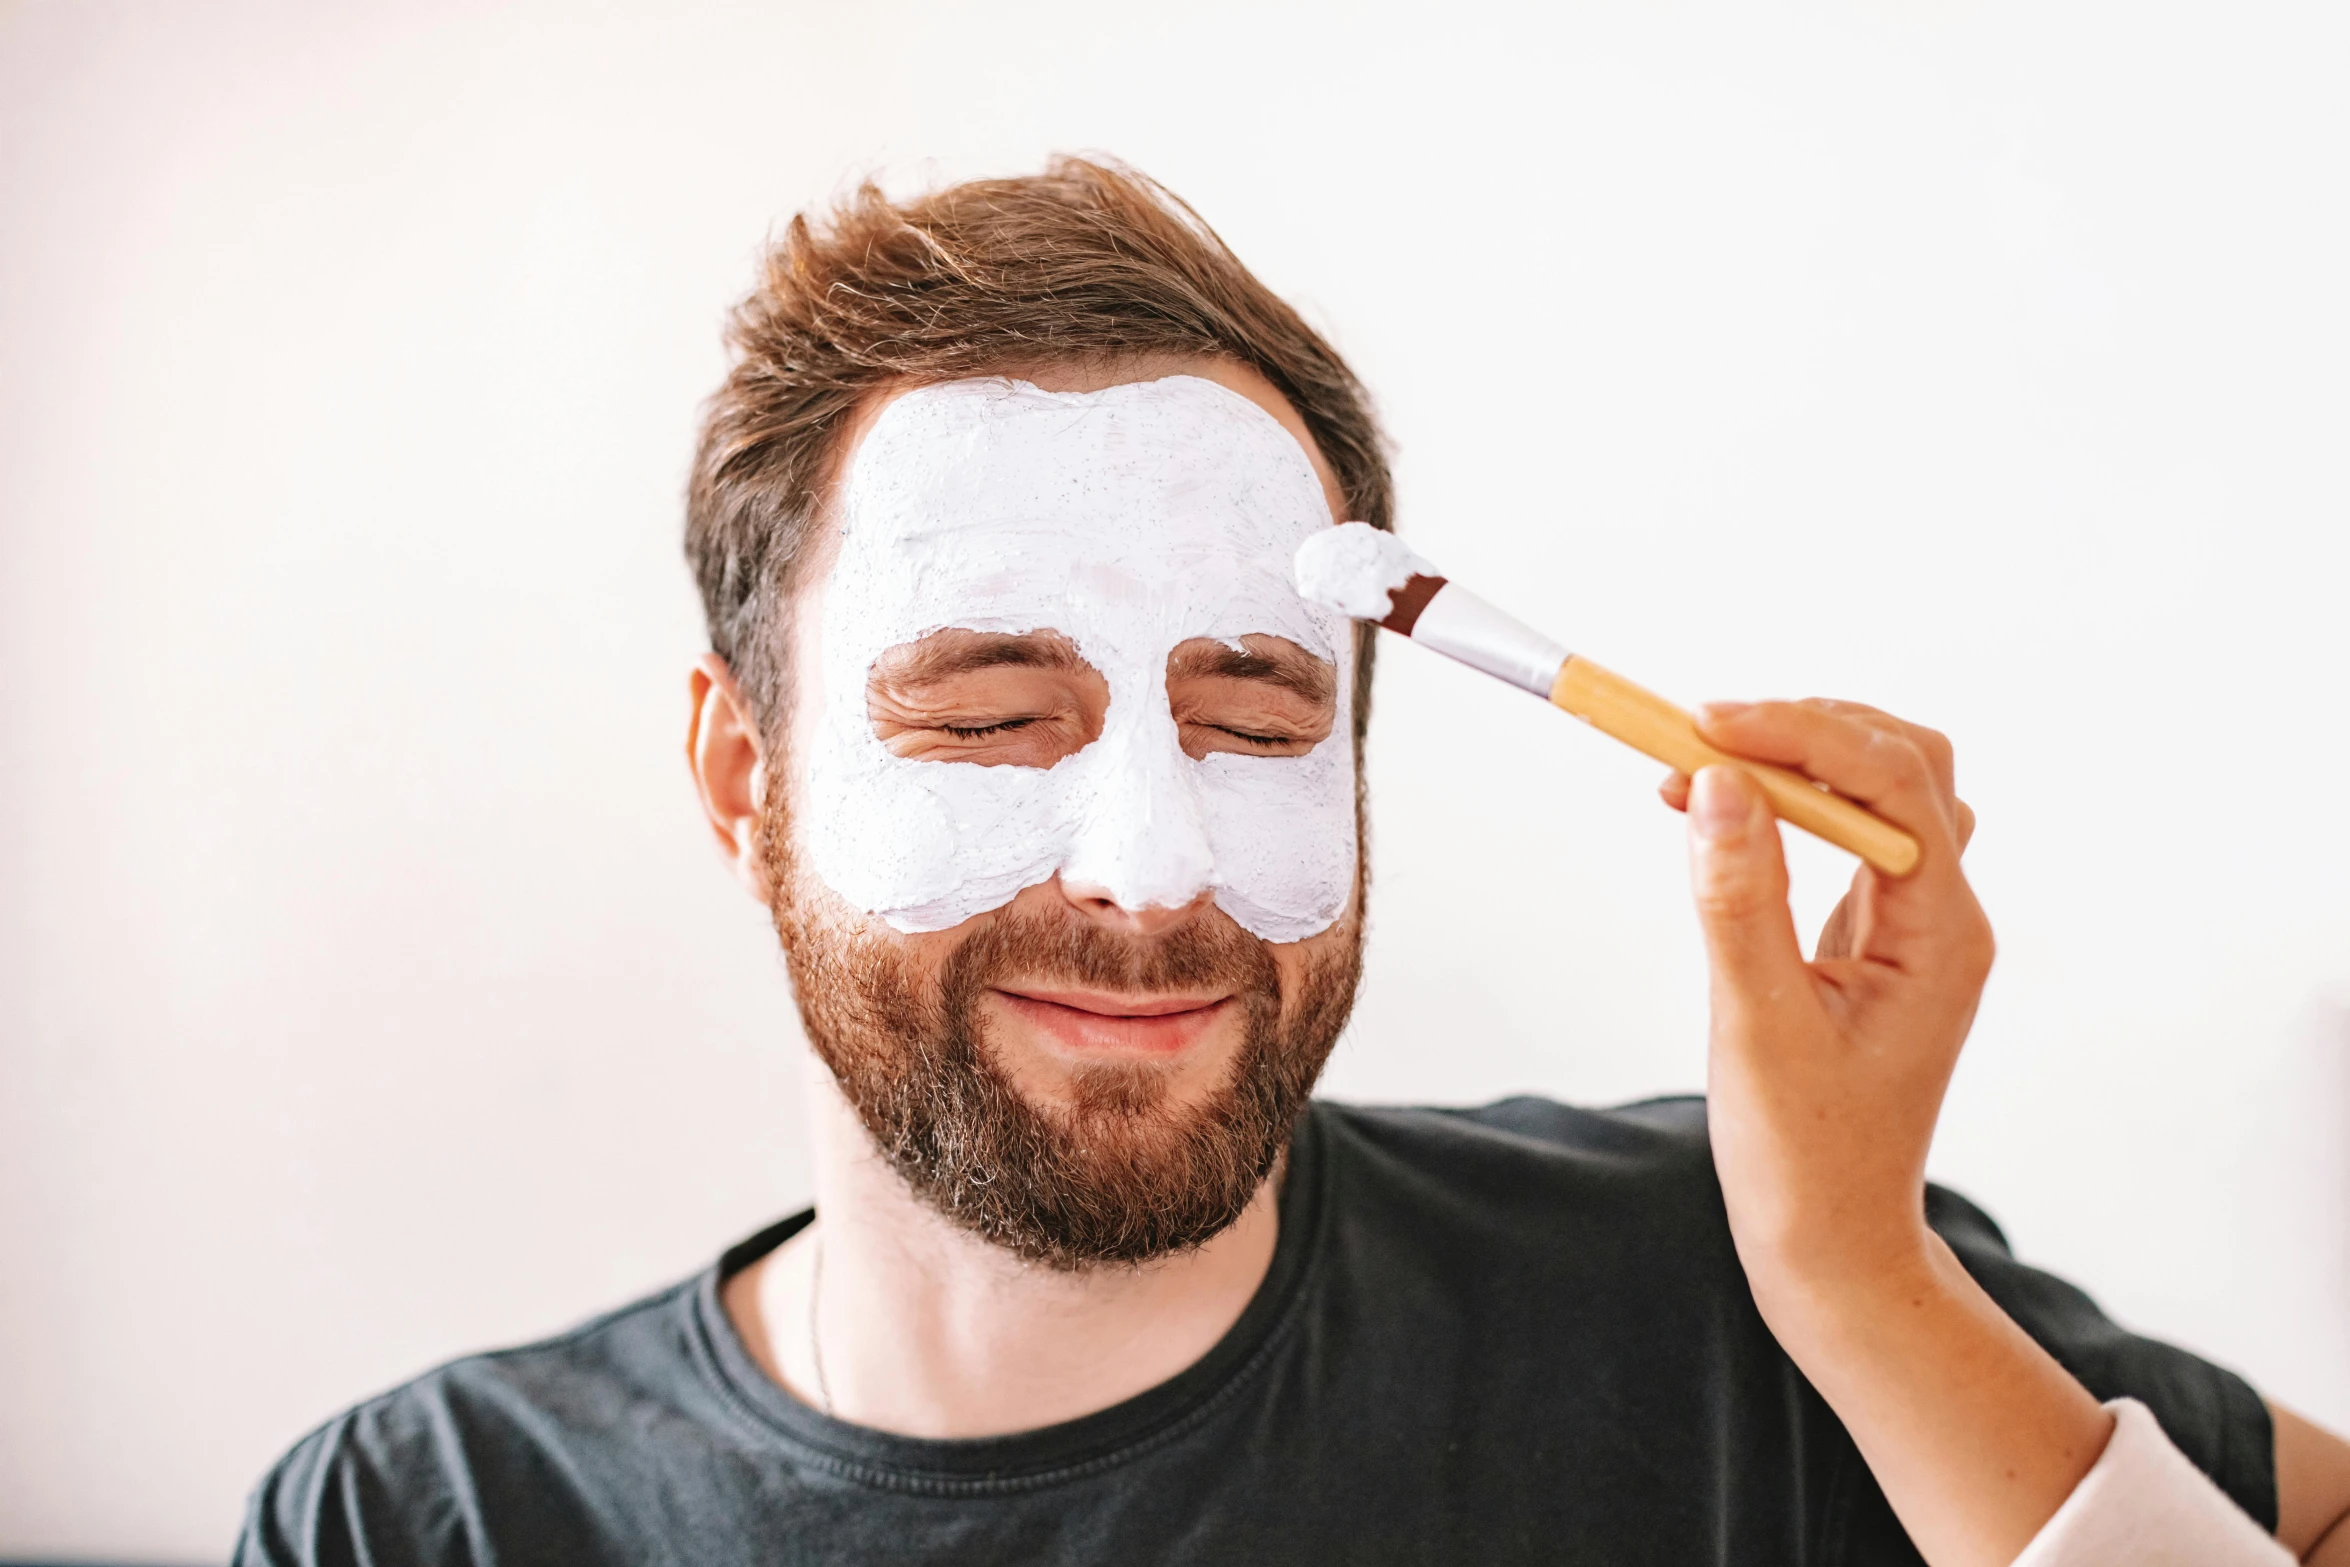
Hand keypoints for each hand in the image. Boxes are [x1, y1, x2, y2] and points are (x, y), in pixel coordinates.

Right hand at [1660, 698, 1987, 1290]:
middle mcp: (1942, 918)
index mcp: (1940, 937)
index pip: (1892, 785)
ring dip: (1795, 757)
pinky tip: (1717, 814)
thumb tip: (1718, 784)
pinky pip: (1844, 834)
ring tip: (1699, 763)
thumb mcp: (1758, 1026)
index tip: (1703, 727)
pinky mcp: (1871, 936)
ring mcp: (1912, 925)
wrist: (1832, 1241)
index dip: (1799, 737)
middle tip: (1700, 733)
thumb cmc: (1803, 1155)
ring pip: (1879, 789)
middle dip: (1803, 729)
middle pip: (1903, 764)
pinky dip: (1784, 803)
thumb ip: (1741, 899)